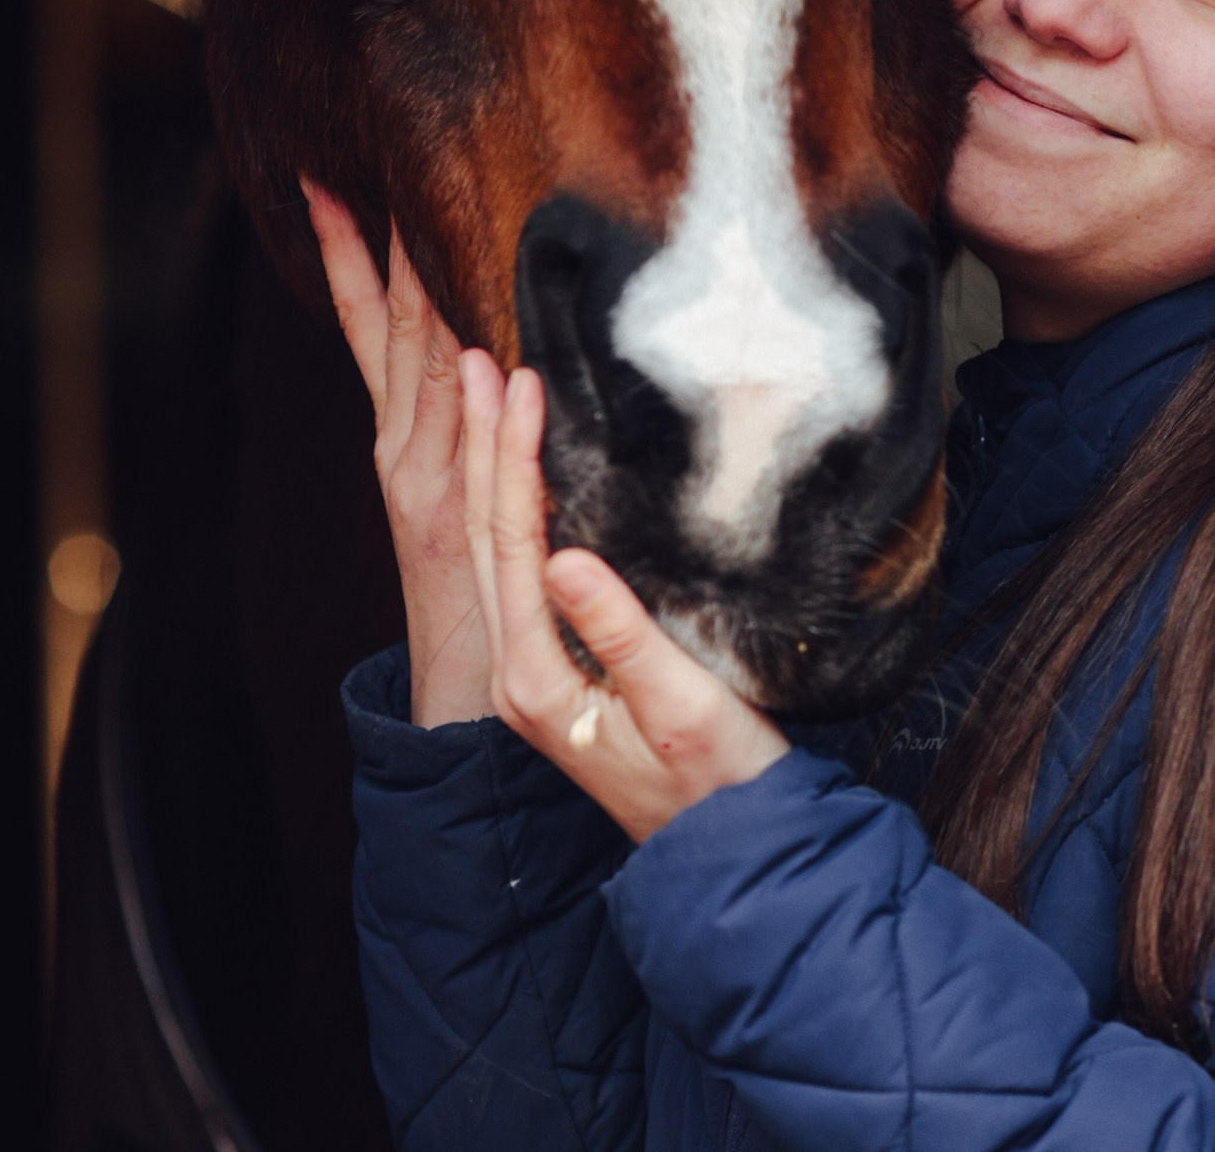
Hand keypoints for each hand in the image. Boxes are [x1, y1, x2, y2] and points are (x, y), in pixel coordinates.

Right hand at [305, 180, 491, 728]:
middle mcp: (401, 450)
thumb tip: (508, 348)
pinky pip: (473, 453)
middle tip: (367, 163)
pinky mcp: (459, 526)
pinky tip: (495, 356)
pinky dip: (483, 404)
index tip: (334, 182)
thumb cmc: (484, 586)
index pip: (368, 324)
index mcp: (402, 436)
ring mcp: (425, 485)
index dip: (351, 254)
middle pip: (388, 329)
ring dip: (423, 295)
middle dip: (377, 246)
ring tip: (420, 217)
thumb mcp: (474, 490)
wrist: (466, 701)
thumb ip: (481, 426)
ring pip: (426, 372)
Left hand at [460, 355, 788, 840]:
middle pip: (488, 538)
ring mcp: (534, 674)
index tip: (521, 384)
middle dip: (486, 446)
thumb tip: (563, 553)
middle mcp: (520, 675)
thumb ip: (618, 630)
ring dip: (494, 470)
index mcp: (537, 679)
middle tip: (485, 363)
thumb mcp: (678, 703)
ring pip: (497, 552)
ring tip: (491, 398)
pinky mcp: (558, 670)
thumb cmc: (718, 779)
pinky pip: (520, 573)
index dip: (514, 457)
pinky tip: (530, 473)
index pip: (513, 542)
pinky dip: (520, 508)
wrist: (728, 851)